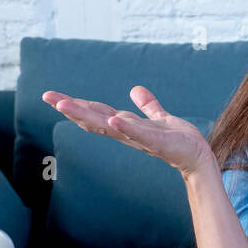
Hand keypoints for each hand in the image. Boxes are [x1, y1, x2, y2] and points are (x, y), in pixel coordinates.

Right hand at [42, 86, 215, 178]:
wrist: (198, 157)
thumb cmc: (178, 140)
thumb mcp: (160, 118)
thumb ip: (148, 105)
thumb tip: (136, 90)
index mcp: (126, 126)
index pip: (97, 113)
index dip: (76, 105)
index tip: (53, 96)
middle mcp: (128, 133)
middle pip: (94, 120)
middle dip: (71, 108)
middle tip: (48, 98)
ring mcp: (140, 139)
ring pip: (109, 127)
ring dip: (87, 116)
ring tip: (67, 105)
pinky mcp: (158, 141)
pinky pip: (139, 134)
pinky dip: (125, 128)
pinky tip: (113, 120)